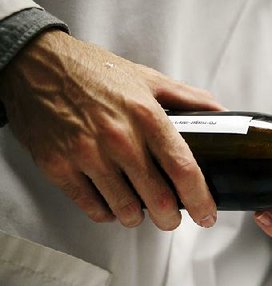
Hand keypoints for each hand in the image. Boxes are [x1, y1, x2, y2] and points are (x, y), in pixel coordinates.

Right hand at [0, 29, 223, 229]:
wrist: (33, 63)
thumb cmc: (92, 71)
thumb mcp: (147, 78)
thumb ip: (188, 98)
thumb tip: (221, 114)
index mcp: (146, 116)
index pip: (183, 169)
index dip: (200, 199)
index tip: (207, 213)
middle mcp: (118, 138)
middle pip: (158, 200)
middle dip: (171, 218)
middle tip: (172, 217)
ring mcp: (87, 155)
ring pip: (126, 210)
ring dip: (138, 217)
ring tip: (140, 209)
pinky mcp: (59, 167)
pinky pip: (93, 208)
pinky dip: (107, 212)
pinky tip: (111, 201)